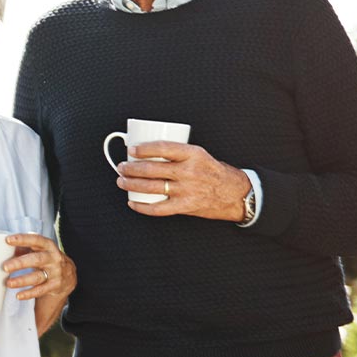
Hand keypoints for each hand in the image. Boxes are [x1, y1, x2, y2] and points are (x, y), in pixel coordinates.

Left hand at [2, 232, 75, 301]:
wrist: (68, 275)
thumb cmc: (48, 259)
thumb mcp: (40, 251)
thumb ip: (25, 249)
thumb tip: (6, 250)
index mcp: (49, 246)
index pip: (36, 240)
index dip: (22, 239)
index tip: (8, 240)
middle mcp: (54, 258)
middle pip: (36, 259)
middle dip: (20, 263)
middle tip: (5, 267)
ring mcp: (56, 273)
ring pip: (37, 277)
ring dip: (22, 280)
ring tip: (8, 283)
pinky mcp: (55, 286)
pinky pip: (40, 290)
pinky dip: (29, 293)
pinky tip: (18, 296)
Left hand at [117, 141, 251, 220]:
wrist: (234, 193)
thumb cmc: (214, 172)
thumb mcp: (200, 155)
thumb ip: (179, 154)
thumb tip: (149, 152)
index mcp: (193, 154)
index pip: (163, 148)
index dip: (144, 149)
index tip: (132, 150)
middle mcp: (189, 171)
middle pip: (152, 169)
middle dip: (131, 168)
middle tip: (122, 167)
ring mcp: (186, 190)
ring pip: (152, 187)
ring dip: (132, 184)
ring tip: (122, 181)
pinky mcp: (185, 206)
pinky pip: (158, 208)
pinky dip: (142, 206)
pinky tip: (133, 202)